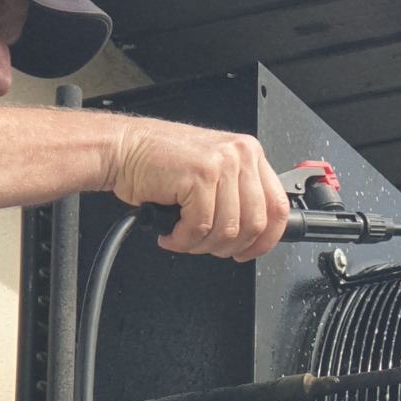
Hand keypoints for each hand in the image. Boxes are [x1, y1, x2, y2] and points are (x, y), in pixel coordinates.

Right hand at [108, 119, 290, 260]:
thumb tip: (253, 235)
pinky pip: (201, 227)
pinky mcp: (200, 175)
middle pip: (255, 224)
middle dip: (227, 246)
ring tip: (183, 238)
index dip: (265, 240)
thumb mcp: (211, 175)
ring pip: (228, 230)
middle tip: (205, 246)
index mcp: (249, 155)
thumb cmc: (160, 163)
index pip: (277, 207)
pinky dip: (183, 239)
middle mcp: (240, 156)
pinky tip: (171, 233)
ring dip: (201, 245)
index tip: (247, 252)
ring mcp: (222, 163)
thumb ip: (236, 196)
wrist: (123, 148)